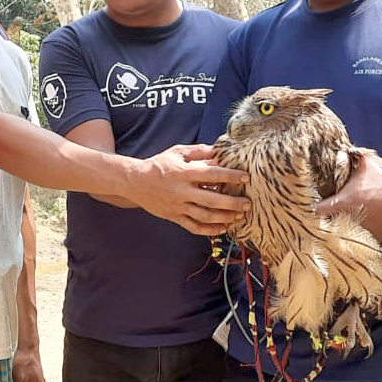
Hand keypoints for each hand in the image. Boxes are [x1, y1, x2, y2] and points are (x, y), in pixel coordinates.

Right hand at [128, 144, 250, 234]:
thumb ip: (199, 152)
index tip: (246, 177)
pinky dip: (210, 230)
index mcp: (183, 173)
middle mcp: (181, 191)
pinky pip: (194, 227)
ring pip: (205, 216)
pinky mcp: (174, 217)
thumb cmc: (159, 164)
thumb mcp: (177, 152)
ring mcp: (178, 206)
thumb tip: (220, 150)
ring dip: (224, 217)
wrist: (134, 182)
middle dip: (232, 203)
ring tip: (239, 216)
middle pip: (211, 200)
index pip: (211, 174)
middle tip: (247, 203)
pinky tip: (223, 227)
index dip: (230, 176)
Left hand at [315, 154, 381, 242]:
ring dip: (340, 228)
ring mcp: (356, 233)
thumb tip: (344, 148)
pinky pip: (355, 241)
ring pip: (340, 234)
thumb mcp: (367, 167)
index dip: (315, 207)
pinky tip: (359, 227)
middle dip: (327, 219)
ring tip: (345, 220)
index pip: (317, 210)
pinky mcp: (365, 241)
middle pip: (326, 224)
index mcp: (343, 202)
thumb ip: (354, 157)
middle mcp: (346, 220)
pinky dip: (355, 236)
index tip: (319, 204)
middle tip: (331, 212)